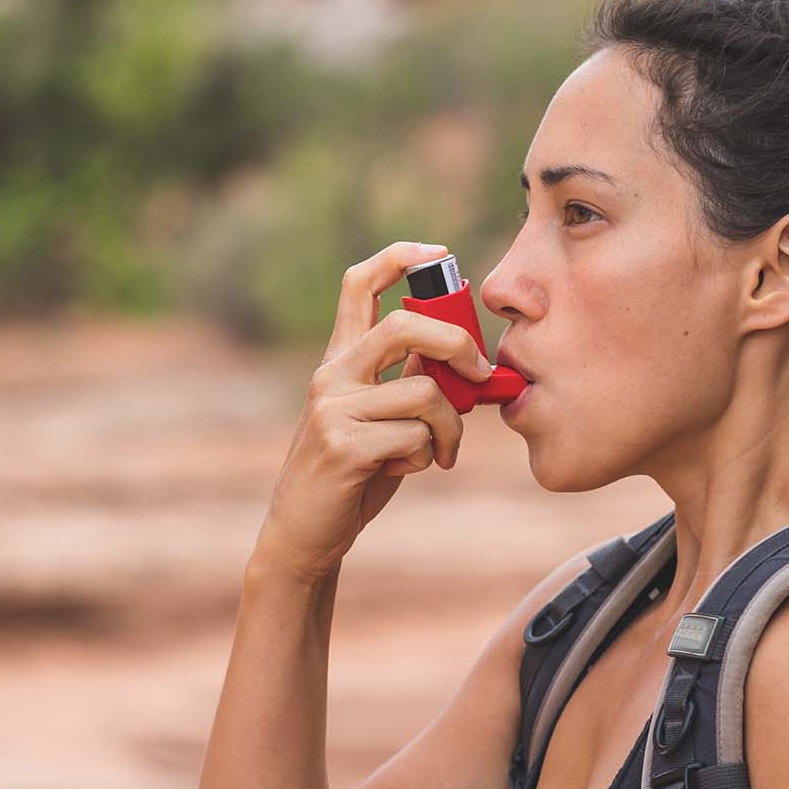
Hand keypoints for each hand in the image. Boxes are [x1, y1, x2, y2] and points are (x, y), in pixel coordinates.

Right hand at [253, 242, 492, 583]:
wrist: (306, 534)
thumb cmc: (355, 473)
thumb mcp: (381, 417)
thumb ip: (410, 380)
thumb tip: (463, 351)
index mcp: (339, 358)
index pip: (360, 283)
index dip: (400, 257)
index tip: (440, 254)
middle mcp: (331, 374)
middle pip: (405, 325)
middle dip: (458, 344)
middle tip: (482, 374)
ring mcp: (334, 409)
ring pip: (425, 394)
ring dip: (450, 428)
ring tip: (441, 452)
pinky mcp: (344, 446)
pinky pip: (417, 436)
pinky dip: (428, 455)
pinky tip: (407, 470)